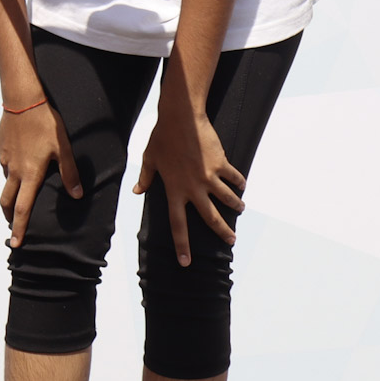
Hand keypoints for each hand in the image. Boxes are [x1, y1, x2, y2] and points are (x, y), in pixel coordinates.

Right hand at [0, 97, 81, 247]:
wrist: (22, 100)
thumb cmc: (45, 124)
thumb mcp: (63, 148)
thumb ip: (70, 173)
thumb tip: (77, 195)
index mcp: (30, 175)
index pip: (22, 208)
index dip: (19, 228)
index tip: (17, 243)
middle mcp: (14, 171)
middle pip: (7, 201)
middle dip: (9, 217)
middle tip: (13, 225)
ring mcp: (5, 158)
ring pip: (7, 181)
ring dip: (12, 192)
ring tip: (20, 193)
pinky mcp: (1, 147)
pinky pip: (5, 164)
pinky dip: (11, 170)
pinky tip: (20, 162)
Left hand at [132, 103, 244, 266]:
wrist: (181, 118)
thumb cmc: (162, 137)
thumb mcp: (150, 158)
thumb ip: (145, 178)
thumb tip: (137, 190)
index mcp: (174, 190)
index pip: (177, 224)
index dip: (182, 244)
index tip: (186, 262)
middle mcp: (193, 188)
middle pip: (209, 218)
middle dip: (222, 232)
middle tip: (231, 241)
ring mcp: (209, 177)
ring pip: (226, 199)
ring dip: (235, 206)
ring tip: (240, 209)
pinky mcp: (220, 163)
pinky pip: (233, 177)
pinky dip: (239, 183)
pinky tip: (242, 186)